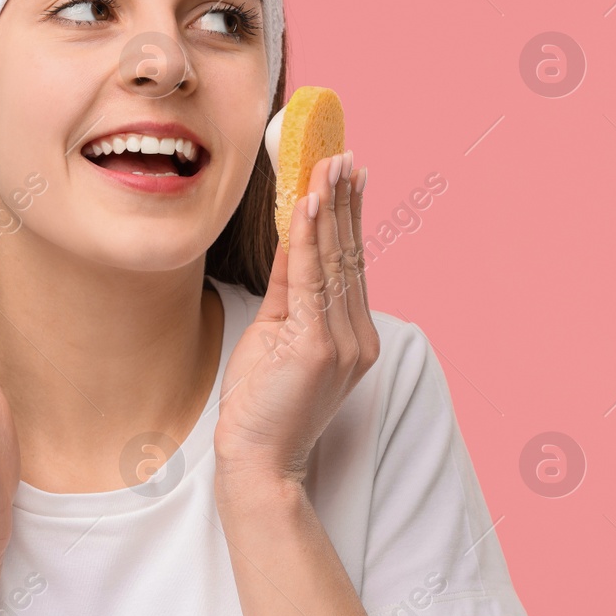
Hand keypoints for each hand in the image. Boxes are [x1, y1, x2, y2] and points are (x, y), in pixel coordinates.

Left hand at [214, 152, 379, 488]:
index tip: (349, 175)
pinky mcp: (318, 347)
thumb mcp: (276, 335)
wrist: (256, 461)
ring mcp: (343, 343)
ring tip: (327, 166)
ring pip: (335, 261)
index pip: (352, 263)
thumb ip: (290, 290)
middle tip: (341, 155)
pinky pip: (312, 281)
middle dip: (344, 201)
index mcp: (353, 336)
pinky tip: (308, 206)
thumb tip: (293, 240)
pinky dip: (309, 240)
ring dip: (329, 208)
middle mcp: (358, 337)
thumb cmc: (261, 405)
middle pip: (350, 254)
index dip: (349, 216)